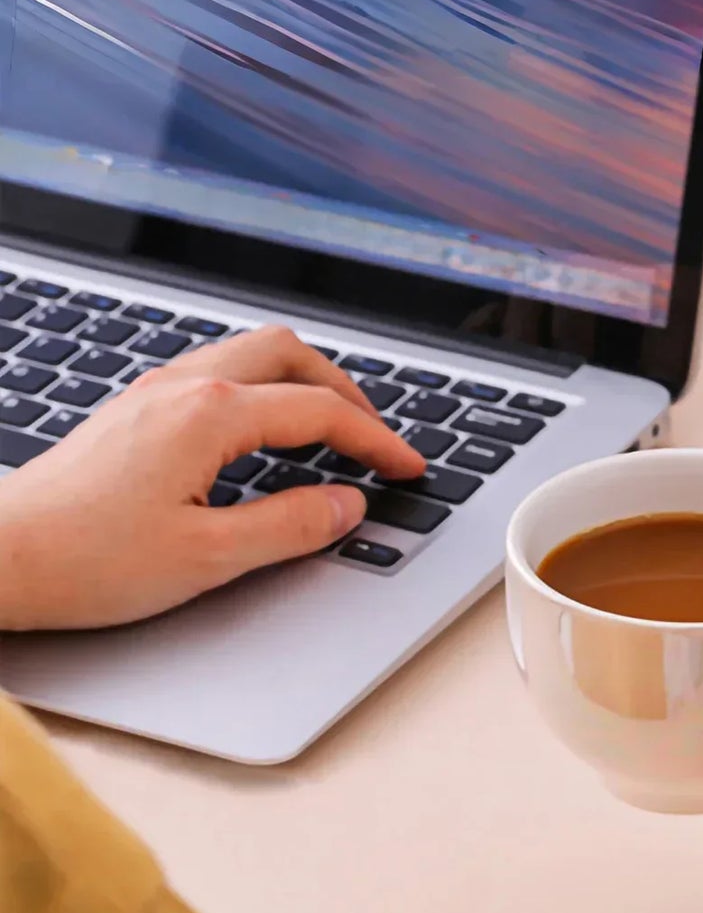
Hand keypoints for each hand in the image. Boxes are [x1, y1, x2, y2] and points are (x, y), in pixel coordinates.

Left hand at [0, 326, 425, 629]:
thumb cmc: (85, 559)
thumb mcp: (209, 557)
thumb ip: (290, 526)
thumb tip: (345, 506)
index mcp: (209, 415)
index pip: (320, 413)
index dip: (377, 441)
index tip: (408, 468)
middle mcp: (183, 388)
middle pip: (290, 353)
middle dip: (347, 390)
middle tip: (377, 436)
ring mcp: (154, 393)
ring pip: (251, 352)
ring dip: (304, 380)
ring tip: (333, 426)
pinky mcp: (136, 411)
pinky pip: (219, 371)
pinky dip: (264, 388)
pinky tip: (266, 431)